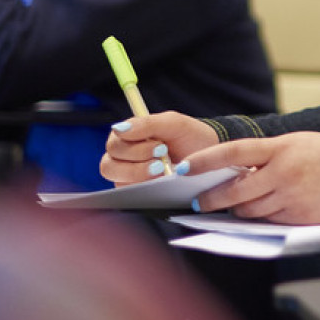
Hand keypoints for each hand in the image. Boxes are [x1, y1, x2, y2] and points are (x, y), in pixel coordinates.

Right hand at [101, 111, 217, 184]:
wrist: (209, 154)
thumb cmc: (189, 135)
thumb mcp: (173, 123)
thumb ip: (147, 124)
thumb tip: (118, 128)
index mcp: (129, 136)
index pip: (113, 144)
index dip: (132, 148)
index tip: (159, 146)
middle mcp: (124, 157)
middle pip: (109, 165)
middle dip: (136, 163)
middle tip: (162, 159)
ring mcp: (129, 176)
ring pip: (117, 181)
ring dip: (139, 176)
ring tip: (162, 171)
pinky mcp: (137, 192)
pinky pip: (129, 195)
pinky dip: (144, 189)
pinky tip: (161, 183)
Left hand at [180, 131, 319, 223]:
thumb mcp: (299, 142)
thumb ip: (269, 154)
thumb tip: (238, 168)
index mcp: (283, 148)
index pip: (234, 153)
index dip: (205, 161)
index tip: (184, 168)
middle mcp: (284, 173)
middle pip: (235, 191)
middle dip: (213, 198)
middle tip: (201, 201)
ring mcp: (291, 198)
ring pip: (250, 211)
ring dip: (237, 210)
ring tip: (233, 207)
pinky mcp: (299, 218)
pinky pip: (269, 222)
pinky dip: (261, 218)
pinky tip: (262, 212)